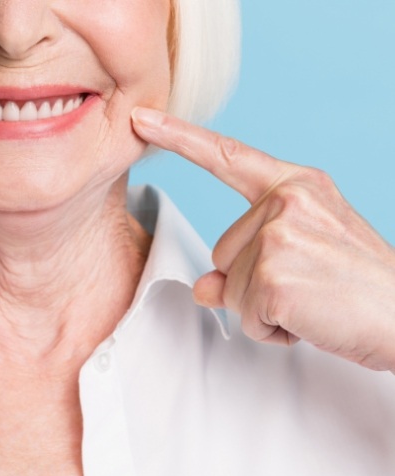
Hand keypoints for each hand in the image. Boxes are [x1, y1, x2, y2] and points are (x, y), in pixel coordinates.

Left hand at [132, 108, 394, 371]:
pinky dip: (272, 330)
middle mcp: (286, 201)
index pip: (228, 157)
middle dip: (252, 282)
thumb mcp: (299, 258)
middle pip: (221, 253)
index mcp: (297, 185)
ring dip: (262, 308)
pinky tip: (309, 320)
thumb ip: (244, 262)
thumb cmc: (357, 285)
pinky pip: (246, 318)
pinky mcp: (273, 278)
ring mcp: (278, 237)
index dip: (180, 138)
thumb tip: (201, 288)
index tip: (142, 120)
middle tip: (307, 285)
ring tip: (312, 302)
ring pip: (228, 289)